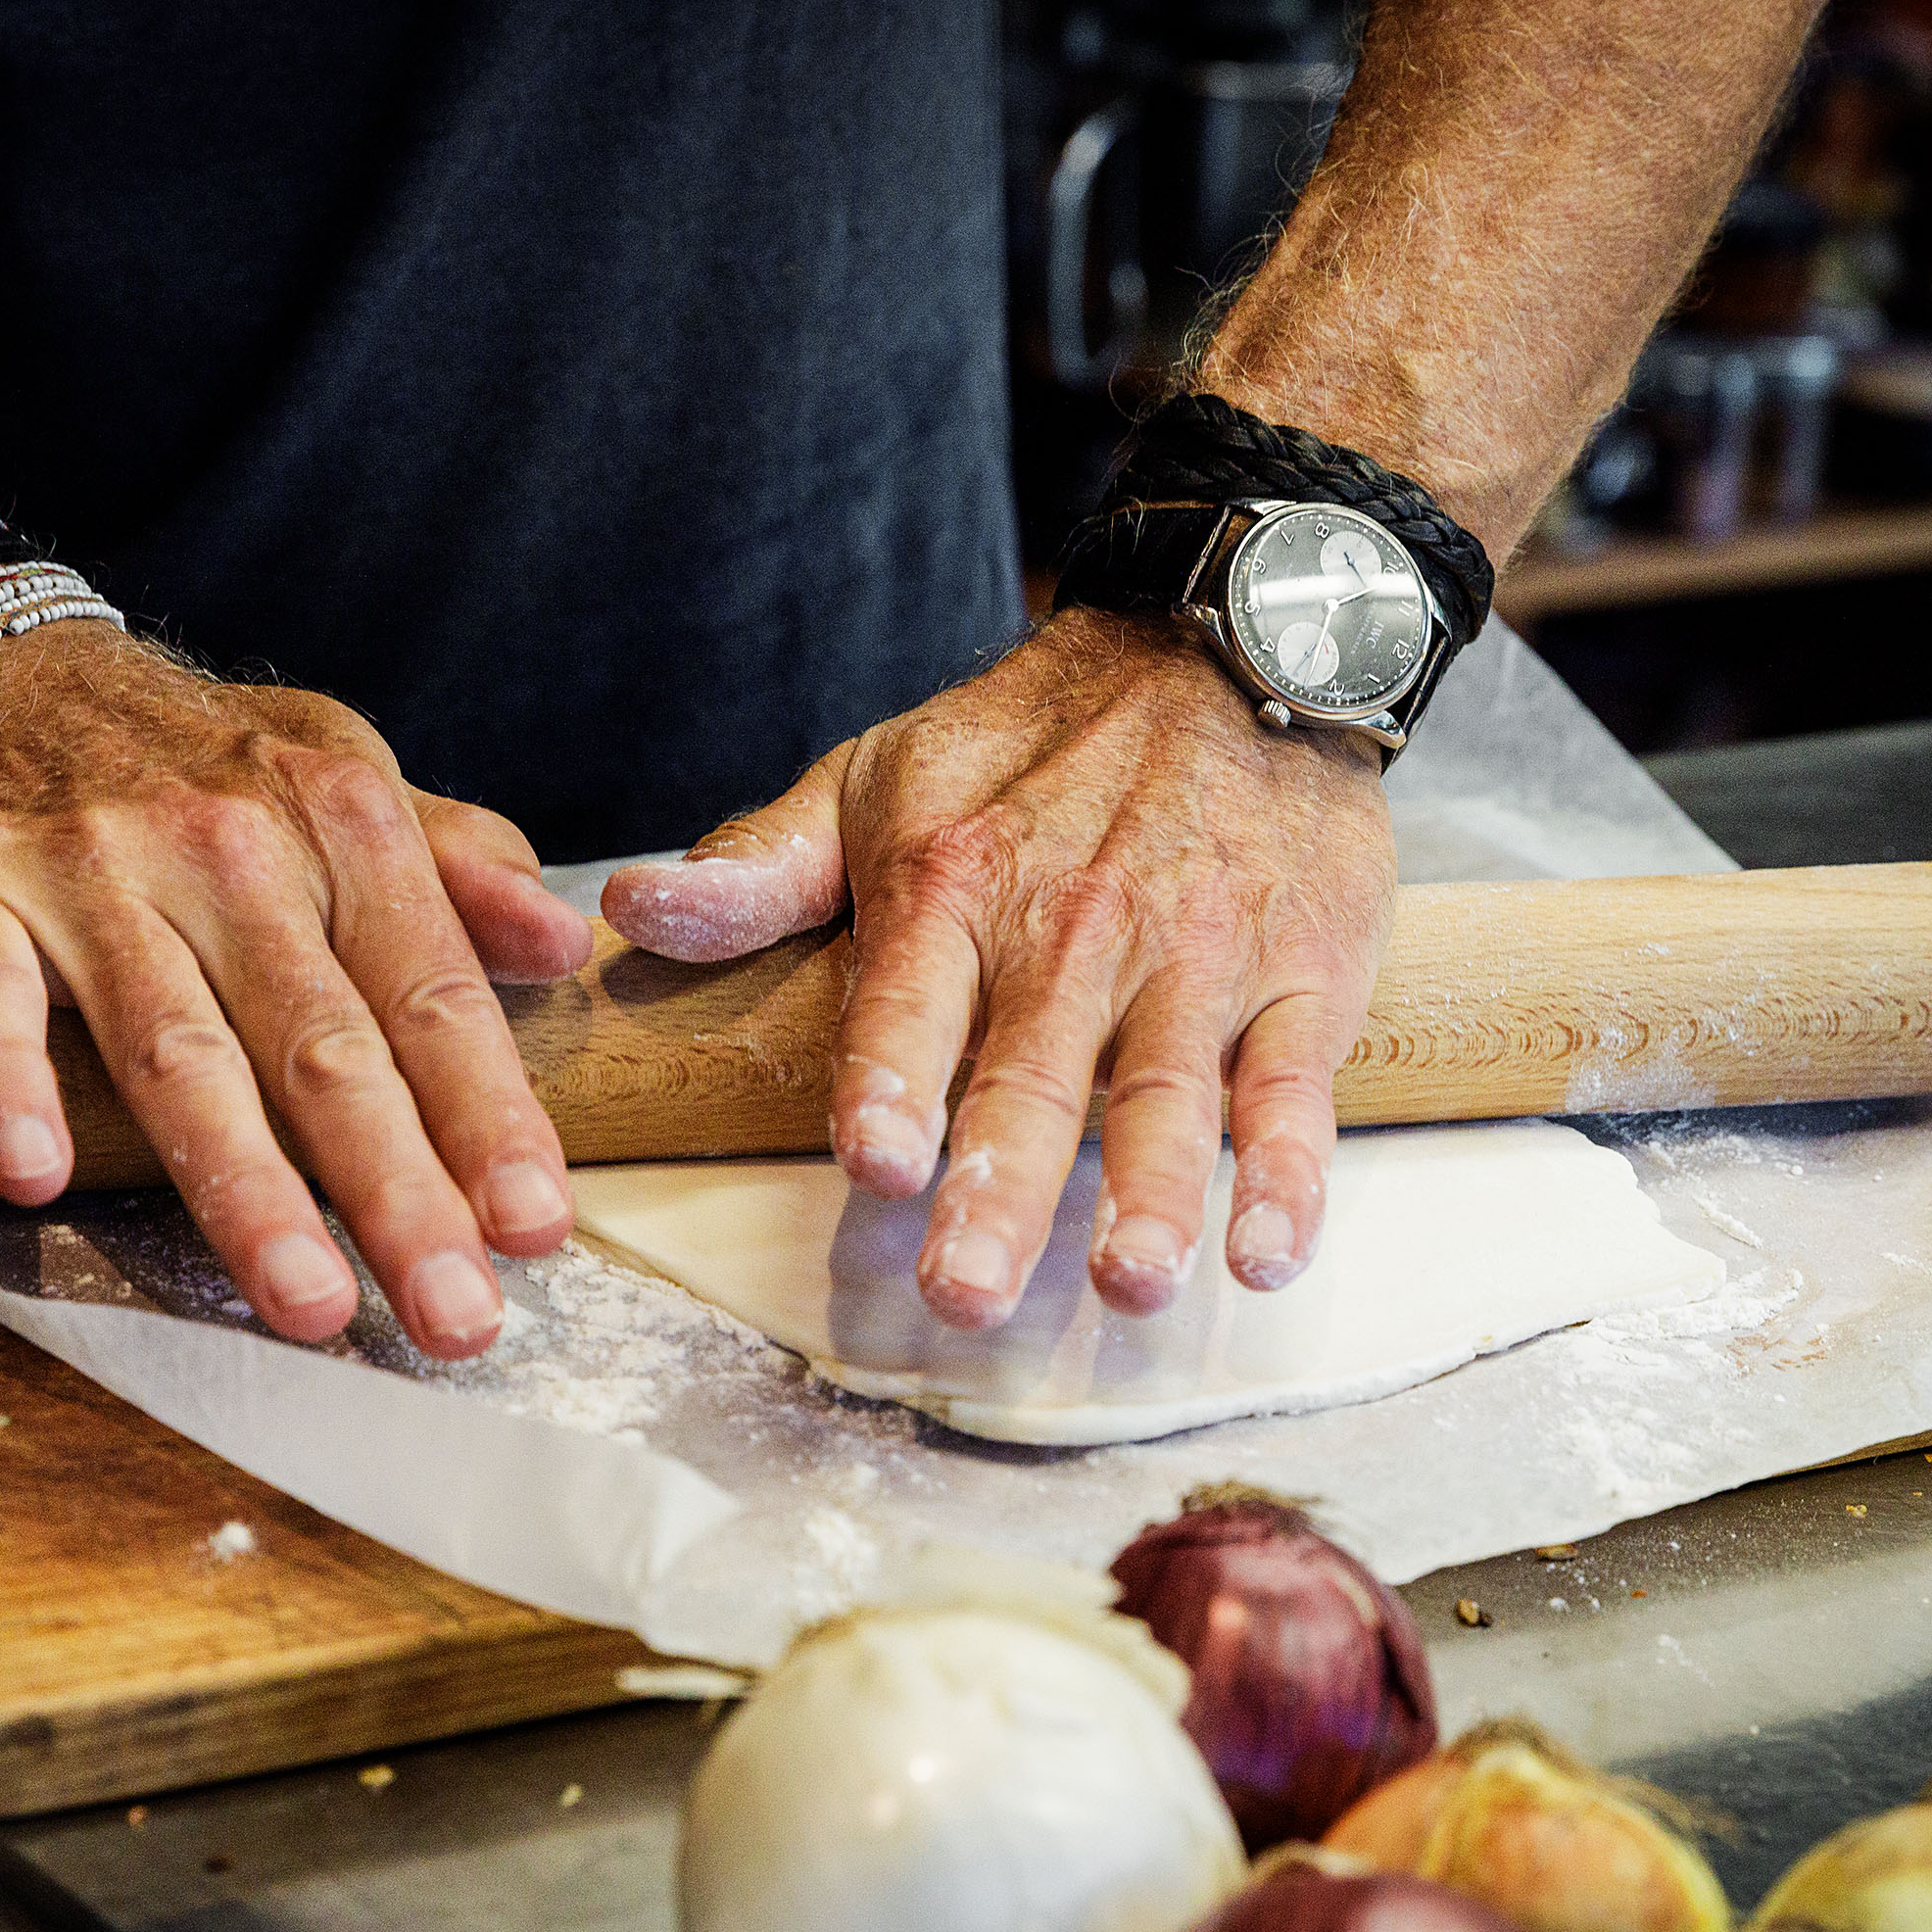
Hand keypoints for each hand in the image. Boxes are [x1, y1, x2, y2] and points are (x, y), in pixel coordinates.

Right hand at [0, 622, 594, 1358]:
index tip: (536, 1228)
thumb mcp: (336, 771)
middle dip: (396, 1189)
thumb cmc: (189, 757)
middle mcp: (225, 843)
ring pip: (178, 1048)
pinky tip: (36, 1174)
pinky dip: (7, 1082)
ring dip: (243, 1184)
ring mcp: (92, 868)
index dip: (488, 1115)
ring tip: (305, 1300)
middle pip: (323, 1045)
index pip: (430, 989)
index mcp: (338, 818)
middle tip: (454, 1315)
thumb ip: (454, 861)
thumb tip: (562, 944)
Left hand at [603, 610, 1394, 1327]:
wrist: (1230, 638)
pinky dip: (1290, 1167)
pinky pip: (1294, 1083)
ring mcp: (1196, 954)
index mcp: (955, 884)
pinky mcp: (1300, 971)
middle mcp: (1075, 926)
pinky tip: (1269, 1246)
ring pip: (1169, 1091)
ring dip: (1151, 1193)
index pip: (911, 1003)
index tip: (873, 1164)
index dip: (890, 1084)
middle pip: (1032, 1076)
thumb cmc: (1036, 738)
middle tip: (966, 1293)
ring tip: (1128, 1283)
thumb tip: (632, 914)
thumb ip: (761, 867)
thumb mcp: (879, 775)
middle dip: (1002, 1190)